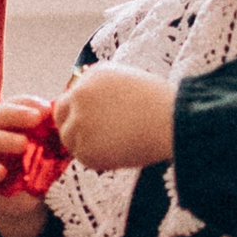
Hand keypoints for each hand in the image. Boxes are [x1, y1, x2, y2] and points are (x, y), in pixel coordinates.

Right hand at [0, 97, 55, 236]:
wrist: (24, 202)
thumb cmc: (36, 168)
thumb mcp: (47, 148)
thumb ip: (53, 134)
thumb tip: (71, 119)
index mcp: (4, 125)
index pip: (8, 104)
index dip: (25, 102)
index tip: (47, 108)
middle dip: (13, 113)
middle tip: (36, 118)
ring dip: (1, 139)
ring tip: (23, 144)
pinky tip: (1, 171)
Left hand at [54, 64, 176, 170]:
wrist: (176, 123)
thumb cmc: (165, 105)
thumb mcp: (131, 82)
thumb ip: (106, 90)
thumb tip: (93, 107)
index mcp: (93, 75)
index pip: (72, 95)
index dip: (79, 110)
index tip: (91, 121)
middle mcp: (80, 95)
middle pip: (60, 115)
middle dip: (72, 126)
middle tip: (94, 139)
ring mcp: (79, 121)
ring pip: (70, 138)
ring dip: (86, 145)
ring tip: (118, 146)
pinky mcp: (84, 147)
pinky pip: (84, 157)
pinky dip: (99, 160)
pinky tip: (122, 154)